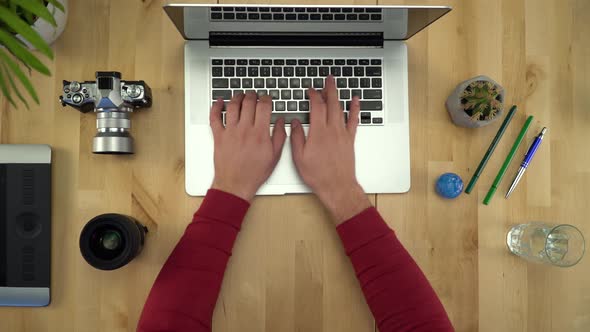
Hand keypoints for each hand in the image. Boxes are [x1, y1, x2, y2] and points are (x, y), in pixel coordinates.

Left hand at [209, 92, 286, 201]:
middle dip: (252, 95)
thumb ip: (280, 136)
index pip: (263, 106)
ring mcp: (230, 132)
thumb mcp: (274, 156)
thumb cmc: (254, 173)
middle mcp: (244, 129)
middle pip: (248, 102)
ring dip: (237, 97)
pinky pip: (214, 117)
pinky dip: (215, 107)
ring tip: (240, 95)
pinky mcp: (218, 136)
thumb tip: (282, 122)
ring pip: (232, 106)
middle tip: (254, 94)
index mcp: (260, 133)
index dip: (266, 98)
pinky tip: (218, 102)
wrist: (235, 184)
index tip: (267, 98)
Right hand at [290, 76, 370, 224]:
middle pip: (331, 103)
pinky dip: (355, 108)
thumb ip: (297, 137)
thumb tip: (295, 123)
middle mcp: (332, 130)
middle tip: (327, 79)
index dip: (313, 95)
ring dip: (338, 96)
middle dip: (328, 89)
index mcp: (318, 133)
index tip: (310, 90)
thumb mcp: (299, 157)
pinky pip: (354, 120)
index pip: (316, 107)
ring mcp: (343, 134)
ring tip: (335, 86)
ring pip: (341, 109)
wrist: (337, 186)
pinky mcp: (350, 139)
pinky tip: (355, 101)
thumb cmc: (318, 175)